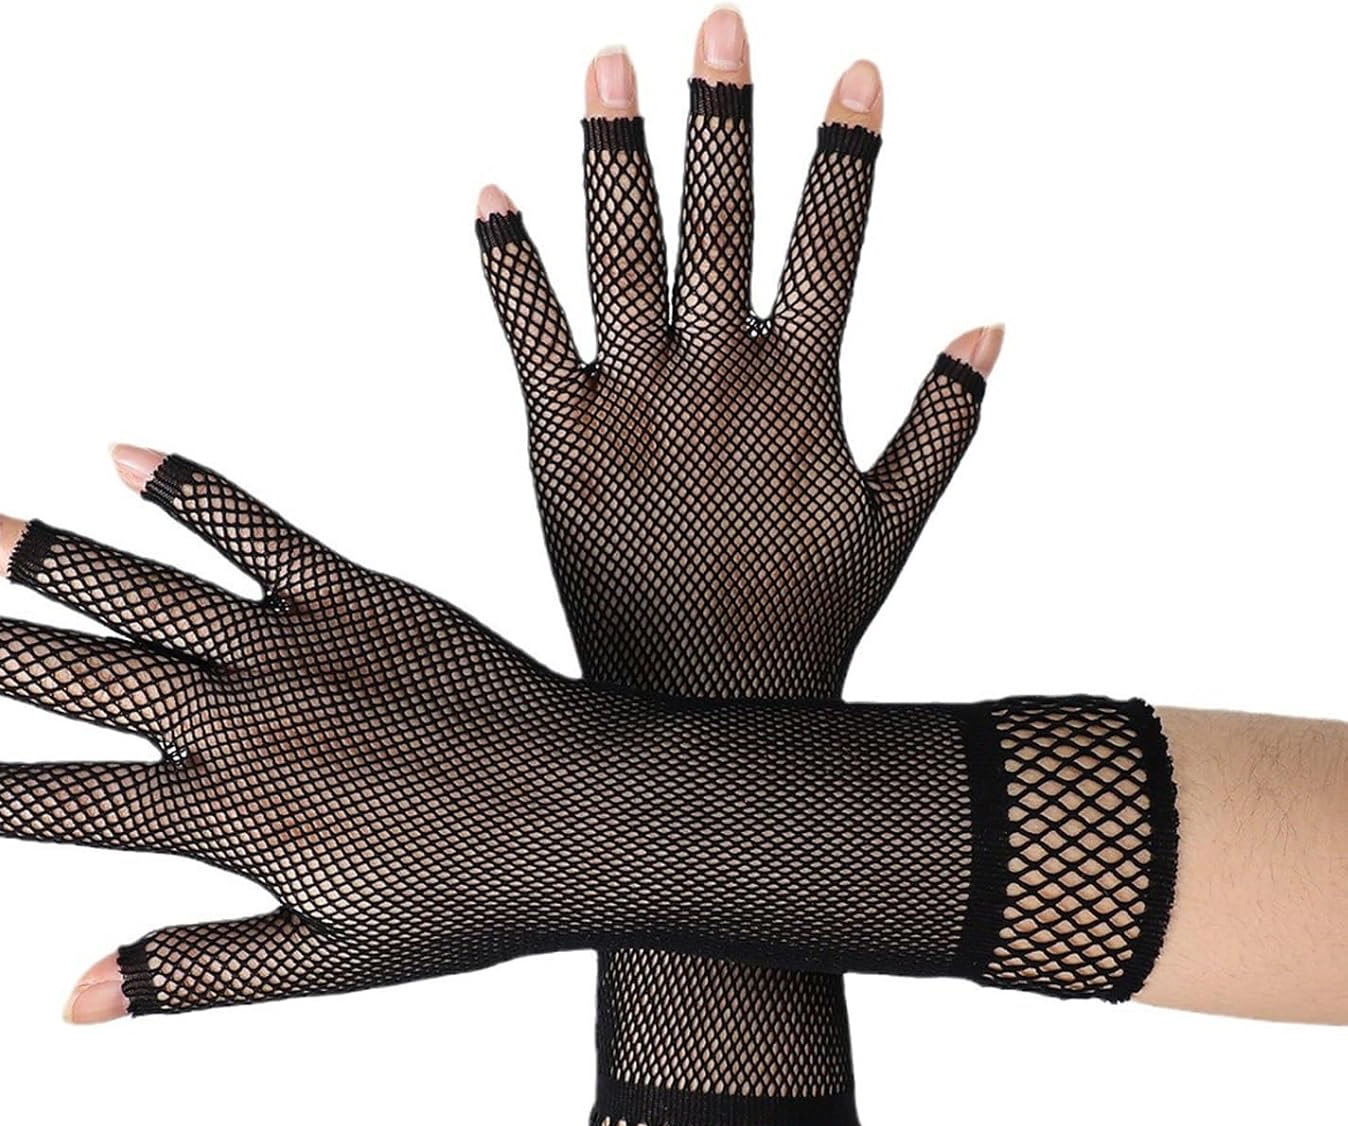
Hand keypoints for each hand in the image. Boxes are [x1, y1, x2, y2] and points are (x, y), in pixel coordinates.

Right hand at [0, 451, 576, 1016]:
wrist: (591, 814)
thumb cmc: (466, 899)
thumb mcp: (329, 961)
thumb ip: (193, 971)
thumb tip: (65, 1002)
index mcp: (231, 819)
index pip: (66, 805)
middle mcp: (246, 722)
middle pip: (81, 678)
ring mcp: (301, 647)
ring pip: (148, 592)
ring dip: (50, 557)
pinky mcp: (360, 593)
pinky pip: (259, 529)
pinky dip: (190, 489)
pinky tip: (121, 451)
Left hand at [476, 19, 998, 698]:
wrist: (700, 705)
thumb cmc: (804, 618)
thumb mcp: (894, 524)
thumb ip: (944, 422)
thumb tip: (991, 324)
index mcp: (799, 392)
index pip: (832, 246)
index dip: (846, 157)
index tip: (858, 71)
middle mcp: (716, 381)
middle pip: (720, 224)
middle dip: (722, 118)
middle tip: (719, 21)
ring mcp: (632, 407)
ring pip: (623, 258)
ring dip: (614, 156)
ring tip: (605, 61)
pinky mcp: (559, 442)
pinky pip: (529, 335)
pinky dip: (508, 266)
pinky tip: (487, 193)